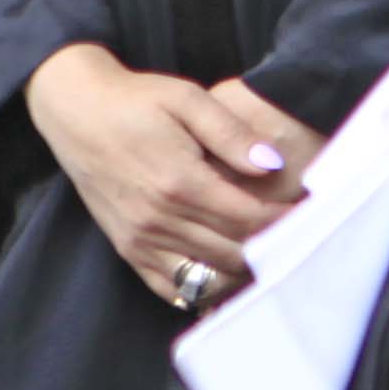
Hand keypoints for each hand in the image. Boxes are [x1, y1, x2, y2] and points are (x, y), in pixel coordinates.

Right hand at [29, 43, 315, 308]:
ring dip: (242, 273)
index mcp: (180, 182)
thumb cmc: (137, 101)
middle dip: (271, 250)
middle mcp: (159, 219)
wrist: (77, 113)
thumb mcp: (187, 98)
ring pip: (206, 277)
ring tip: (272, 259)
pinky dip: (202, 291)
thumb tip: (272, 164)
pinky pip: (171, 288)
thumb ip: (231, 133)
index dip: (284, 222)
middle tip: (301, 241)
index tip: (311, 216)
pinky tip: (227, 280)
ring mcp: (140, 240)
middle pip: (232, 253)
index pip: (248, 218)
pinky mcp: (127, 250)